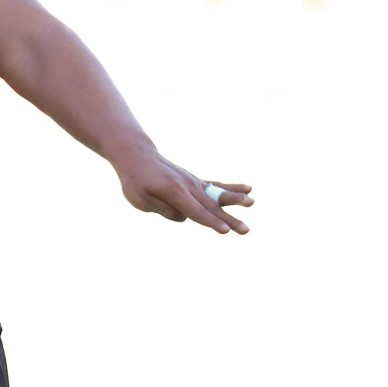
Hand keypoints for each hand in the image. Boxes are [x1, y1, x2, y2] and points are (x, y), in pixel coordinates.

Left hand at [114, 147, 252, 234]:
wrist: (137, 155)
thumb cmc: (135, 180)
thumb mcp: (141, 200)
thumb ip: (164, 210)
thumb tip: (184, 217)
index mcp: (174, 192)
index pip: (196, 212)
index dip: (211, 222)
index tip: (226, 231)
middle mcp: (188, 185)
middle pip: (212, 207)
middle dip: (229, 220)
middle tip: (246, 230)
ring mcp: (193, 182)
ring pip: (217, 194)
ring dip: (236, 200)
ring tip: (252, 202)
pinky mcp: (195, 181)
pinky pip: (215, 185)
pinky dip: (232, 187)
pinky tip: (249, 188)